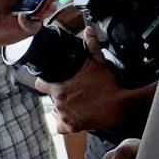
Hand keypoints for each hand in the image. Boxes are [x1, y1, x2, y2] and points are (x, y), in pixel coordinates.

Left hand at [39, 43, 154, 136]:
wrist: (119, 105)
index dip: (44, 81)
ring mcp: (65, 116)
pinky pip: (60, 127)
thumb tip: (89, 31)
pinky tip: (72, 116)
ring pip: (55, 112)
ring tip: (74, 103)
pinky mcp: (72, 127)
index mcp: (59, 87)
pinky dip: (64, 123)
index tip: (49, 81)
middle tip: (70, 91)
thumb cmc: (108, 85)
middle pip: (49, 98)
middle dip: (57, 94)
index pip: (40, 84)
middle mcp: (59, 103)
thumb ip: (91, 47)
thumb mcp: (98, 63)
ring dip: (61, 108)